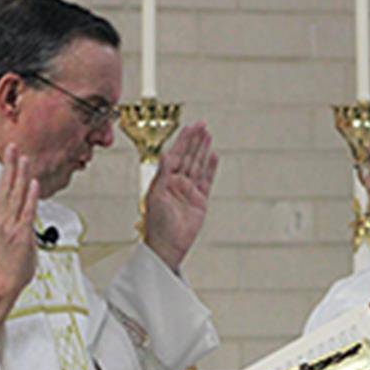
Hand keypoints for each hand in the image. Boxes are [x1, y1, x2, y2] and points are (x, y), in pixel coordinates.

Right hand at [0, 144, 37, 326]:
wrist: (6, 278)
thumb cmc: (10, 258)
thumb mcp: (9, 232)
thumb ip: (16, 215)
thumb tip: (26, 203)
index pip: (3, 187)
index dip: (7, 169)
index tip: (11, 152)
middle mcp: (1, 217)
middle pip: (7, 186)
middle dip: (11, 165)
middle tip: (14, 146)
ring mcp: (11, 225)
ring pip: (17, 195)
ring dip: (22, 175)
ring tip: (25, 158)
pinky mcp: (21, 234)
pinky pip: (27, 211)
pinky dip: (32, 196)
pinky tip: (35, 183)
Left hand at [143, 122, 218, 271]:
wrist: (168, 245)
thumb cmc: (157, 225)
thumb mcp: (156, 196)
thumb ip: (163, 174)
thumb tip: (167, 155)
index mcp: (163, 179)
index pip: (175, 154)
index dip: (183, 140)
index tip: (190, 127)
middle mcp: (176, 182)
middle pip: (188, 156)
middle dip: (194, 140)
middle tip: (201, 124)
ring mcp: (189, 190)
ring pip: (197, 165)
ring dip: (202, 150)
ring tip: (208, 135)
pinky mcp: (200, 200)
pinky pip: (207, 180)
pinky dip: (210, 168)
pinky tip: (213, 156)